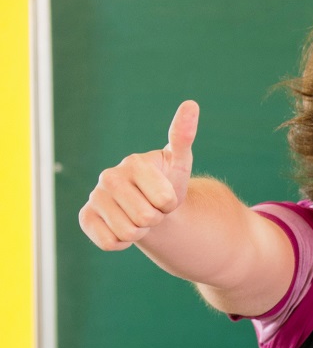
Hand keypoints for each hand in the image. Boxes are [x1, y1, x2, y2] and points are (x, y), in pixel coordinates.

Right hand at [79, 102, 198, 249]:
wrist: (149, 207)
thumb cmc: (167, 184)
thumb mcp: (180, 162)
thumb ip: (183, 136)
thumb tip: (191, 104)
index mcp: (134, 162)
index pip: (165, 200)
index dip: (171, 205)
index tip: (166, 196)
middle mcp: (109, 176)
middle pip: (146, 219)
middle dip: (156, 219)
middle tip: (153, 208)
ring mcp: (95, 196)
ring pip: (129, 233)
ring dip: (141, 232)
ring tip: (138, 216)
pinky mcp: (85, 216)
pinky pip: (109, 243)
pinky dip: (122, 243)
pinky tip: (122, 227)